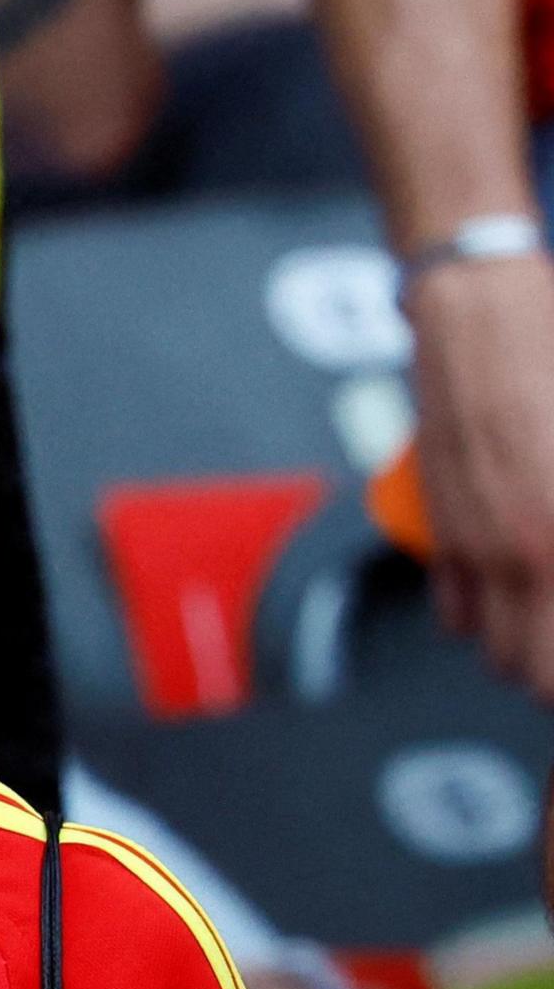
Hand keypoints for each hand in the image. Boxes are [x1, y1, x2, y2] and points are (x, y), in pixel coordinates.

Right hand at [404, 253, 553, 689]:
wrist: (483, 311)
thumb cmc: (553, 364)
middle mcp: (523, 552)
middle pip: (536, 676)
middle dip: (552, 674)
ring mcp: (477, 544)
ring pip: (497, 651)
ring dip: (529, 652)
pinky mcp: (445, 525)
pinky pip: (458, 607)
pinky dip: (486, 616)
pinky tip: (519, 590)